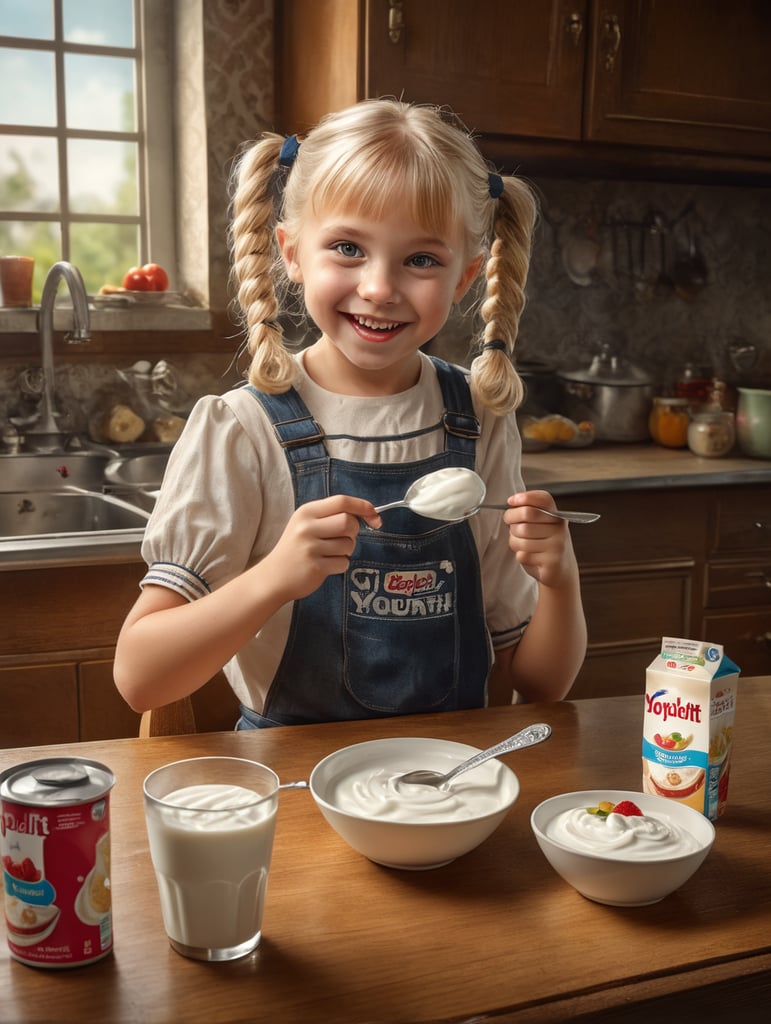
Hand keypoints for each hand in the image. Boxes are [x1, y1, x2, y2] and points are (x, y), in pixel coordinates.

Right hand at [261, 494, 380, 602]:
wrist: (273, 576)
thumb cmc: (296, 548)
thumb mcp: (306, 524)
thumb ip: (331, 516)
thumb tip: (368, 514)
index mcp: (307, 512)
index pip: (342, 501)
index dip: (363, 506)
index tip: (375, 517)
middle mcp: (307, 527)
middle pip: (349, 522)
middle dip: (354, 532)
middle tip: (343, 539)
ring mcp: (310, 547)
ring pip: (349, 544)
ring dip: (346, 551)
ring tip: (329, 554)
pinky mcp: (315, 566)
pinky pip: (343, 562)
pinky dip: (340, 565)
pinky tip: (326, 565)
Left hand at [503, 490, 575, 587]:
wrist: (561, 571)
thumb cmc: (546, 546)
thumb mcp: (541, 526)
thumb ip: (529, 513)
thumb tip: (512, 502)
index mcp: (557, 516)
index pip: (543, 498)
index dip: (525, 497)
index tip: (511, 501)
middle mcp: (560, 528)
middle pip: (527, 514)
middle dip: (512, 520)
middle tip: (512, 527)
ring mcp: (557, 545)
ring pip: (521, 537)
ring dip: (515, 542)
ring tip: (523, 546)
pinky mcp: (551, 562)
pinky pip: (523, 555)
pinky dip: (521, 557)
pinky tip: (531, 558)